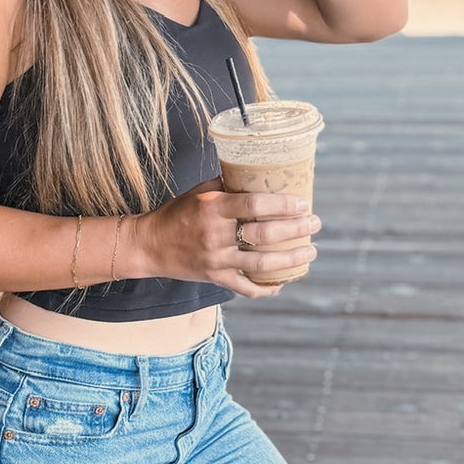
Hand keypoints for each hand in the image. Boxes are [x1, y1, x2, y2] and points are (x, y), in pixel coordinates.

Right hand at [125, 184, 319, 298]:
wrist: (149, 244)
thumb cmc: (177, 213)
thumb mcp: (200, 193)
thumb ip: (228, 186)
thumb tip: (260, 174)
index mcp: (213, 208)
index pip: (255, 205)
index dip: (283, 205)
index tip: (303, 204)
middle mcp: (215, 235)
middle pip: (264, 235)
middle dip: (295, 230)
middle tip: (314, 225)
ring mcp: (216, 260)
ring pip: (261, 264)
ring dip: (291, 259)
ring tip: (310, 252)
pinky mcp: (214, 277)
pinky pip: (244, 287)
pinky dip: (264, 289)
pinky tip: (280, 285)